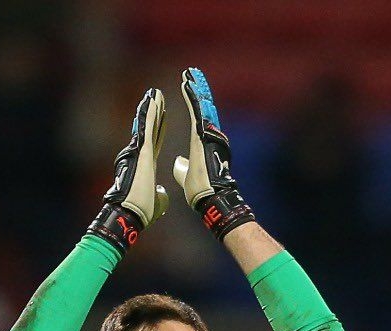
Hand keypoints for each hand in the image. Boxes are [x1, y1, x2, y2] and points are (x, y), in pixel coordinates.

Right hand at [86, 88, 168, 253]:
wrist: (129, 213)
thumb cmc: (140, 212)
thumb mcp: (156, 203)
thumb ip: (159, 196)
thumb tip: (161, 194)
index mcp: (148, 166)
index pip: (155, 142)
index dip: (159, 128)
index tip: (163, 116)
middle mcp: (143, 155)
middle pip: (151, 129)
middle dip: (156, 113)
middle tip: (159, 96)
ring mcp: (140, 151)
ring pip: (148, 125)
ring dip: (152, 108)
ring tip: (156, 93)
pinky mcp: (141, 150)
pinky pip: (147, 127)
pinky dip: (149, 112)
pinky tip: (153, 99)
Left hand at [172, 67, 255, 239]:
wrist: (211, 197)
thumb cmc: (201, 191)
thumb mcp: (187, 176)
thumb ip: (183, 168)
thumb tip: (179, 163)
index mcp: (201, 143)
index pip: (198, 118)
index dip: (195, 103)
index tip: (190, 90)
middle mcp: (207, 135)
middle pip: (202, 107)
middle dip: (197, 90)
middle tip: (192, 74)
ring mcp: (207, 133)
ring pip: (201, 105)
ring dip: (195, 88)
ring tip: (189, 73)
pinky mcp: (202, 134)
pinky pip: (197, 110)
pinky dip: (192, 96)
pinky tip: (188, 82)